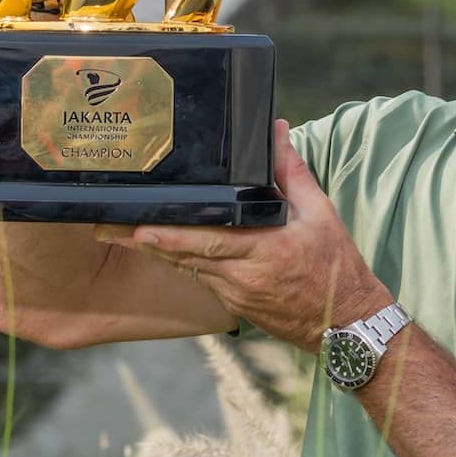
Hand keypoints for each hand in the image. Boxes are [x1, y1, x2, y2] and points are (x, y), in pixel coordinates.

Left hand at [96, 120, 391, 351]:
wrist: (347, 325)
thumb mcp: (321, 214)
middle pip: (184, 257)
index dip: (171, 238)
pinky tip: (161, 251)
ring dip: (157, 253)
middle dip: (144, 243)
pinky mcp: (235, 307)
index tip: (142, 228)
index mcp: (263, 250)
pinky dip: (182, 264)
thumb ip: (293, 172)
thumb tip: (276, 131)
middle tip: (108, 229)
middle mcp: (242, 276)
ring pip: (188, 269)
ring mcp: (235, 295)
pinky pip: (201, 280)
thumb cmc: (335, 268)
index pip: (207, 242)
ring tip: (122, 235)